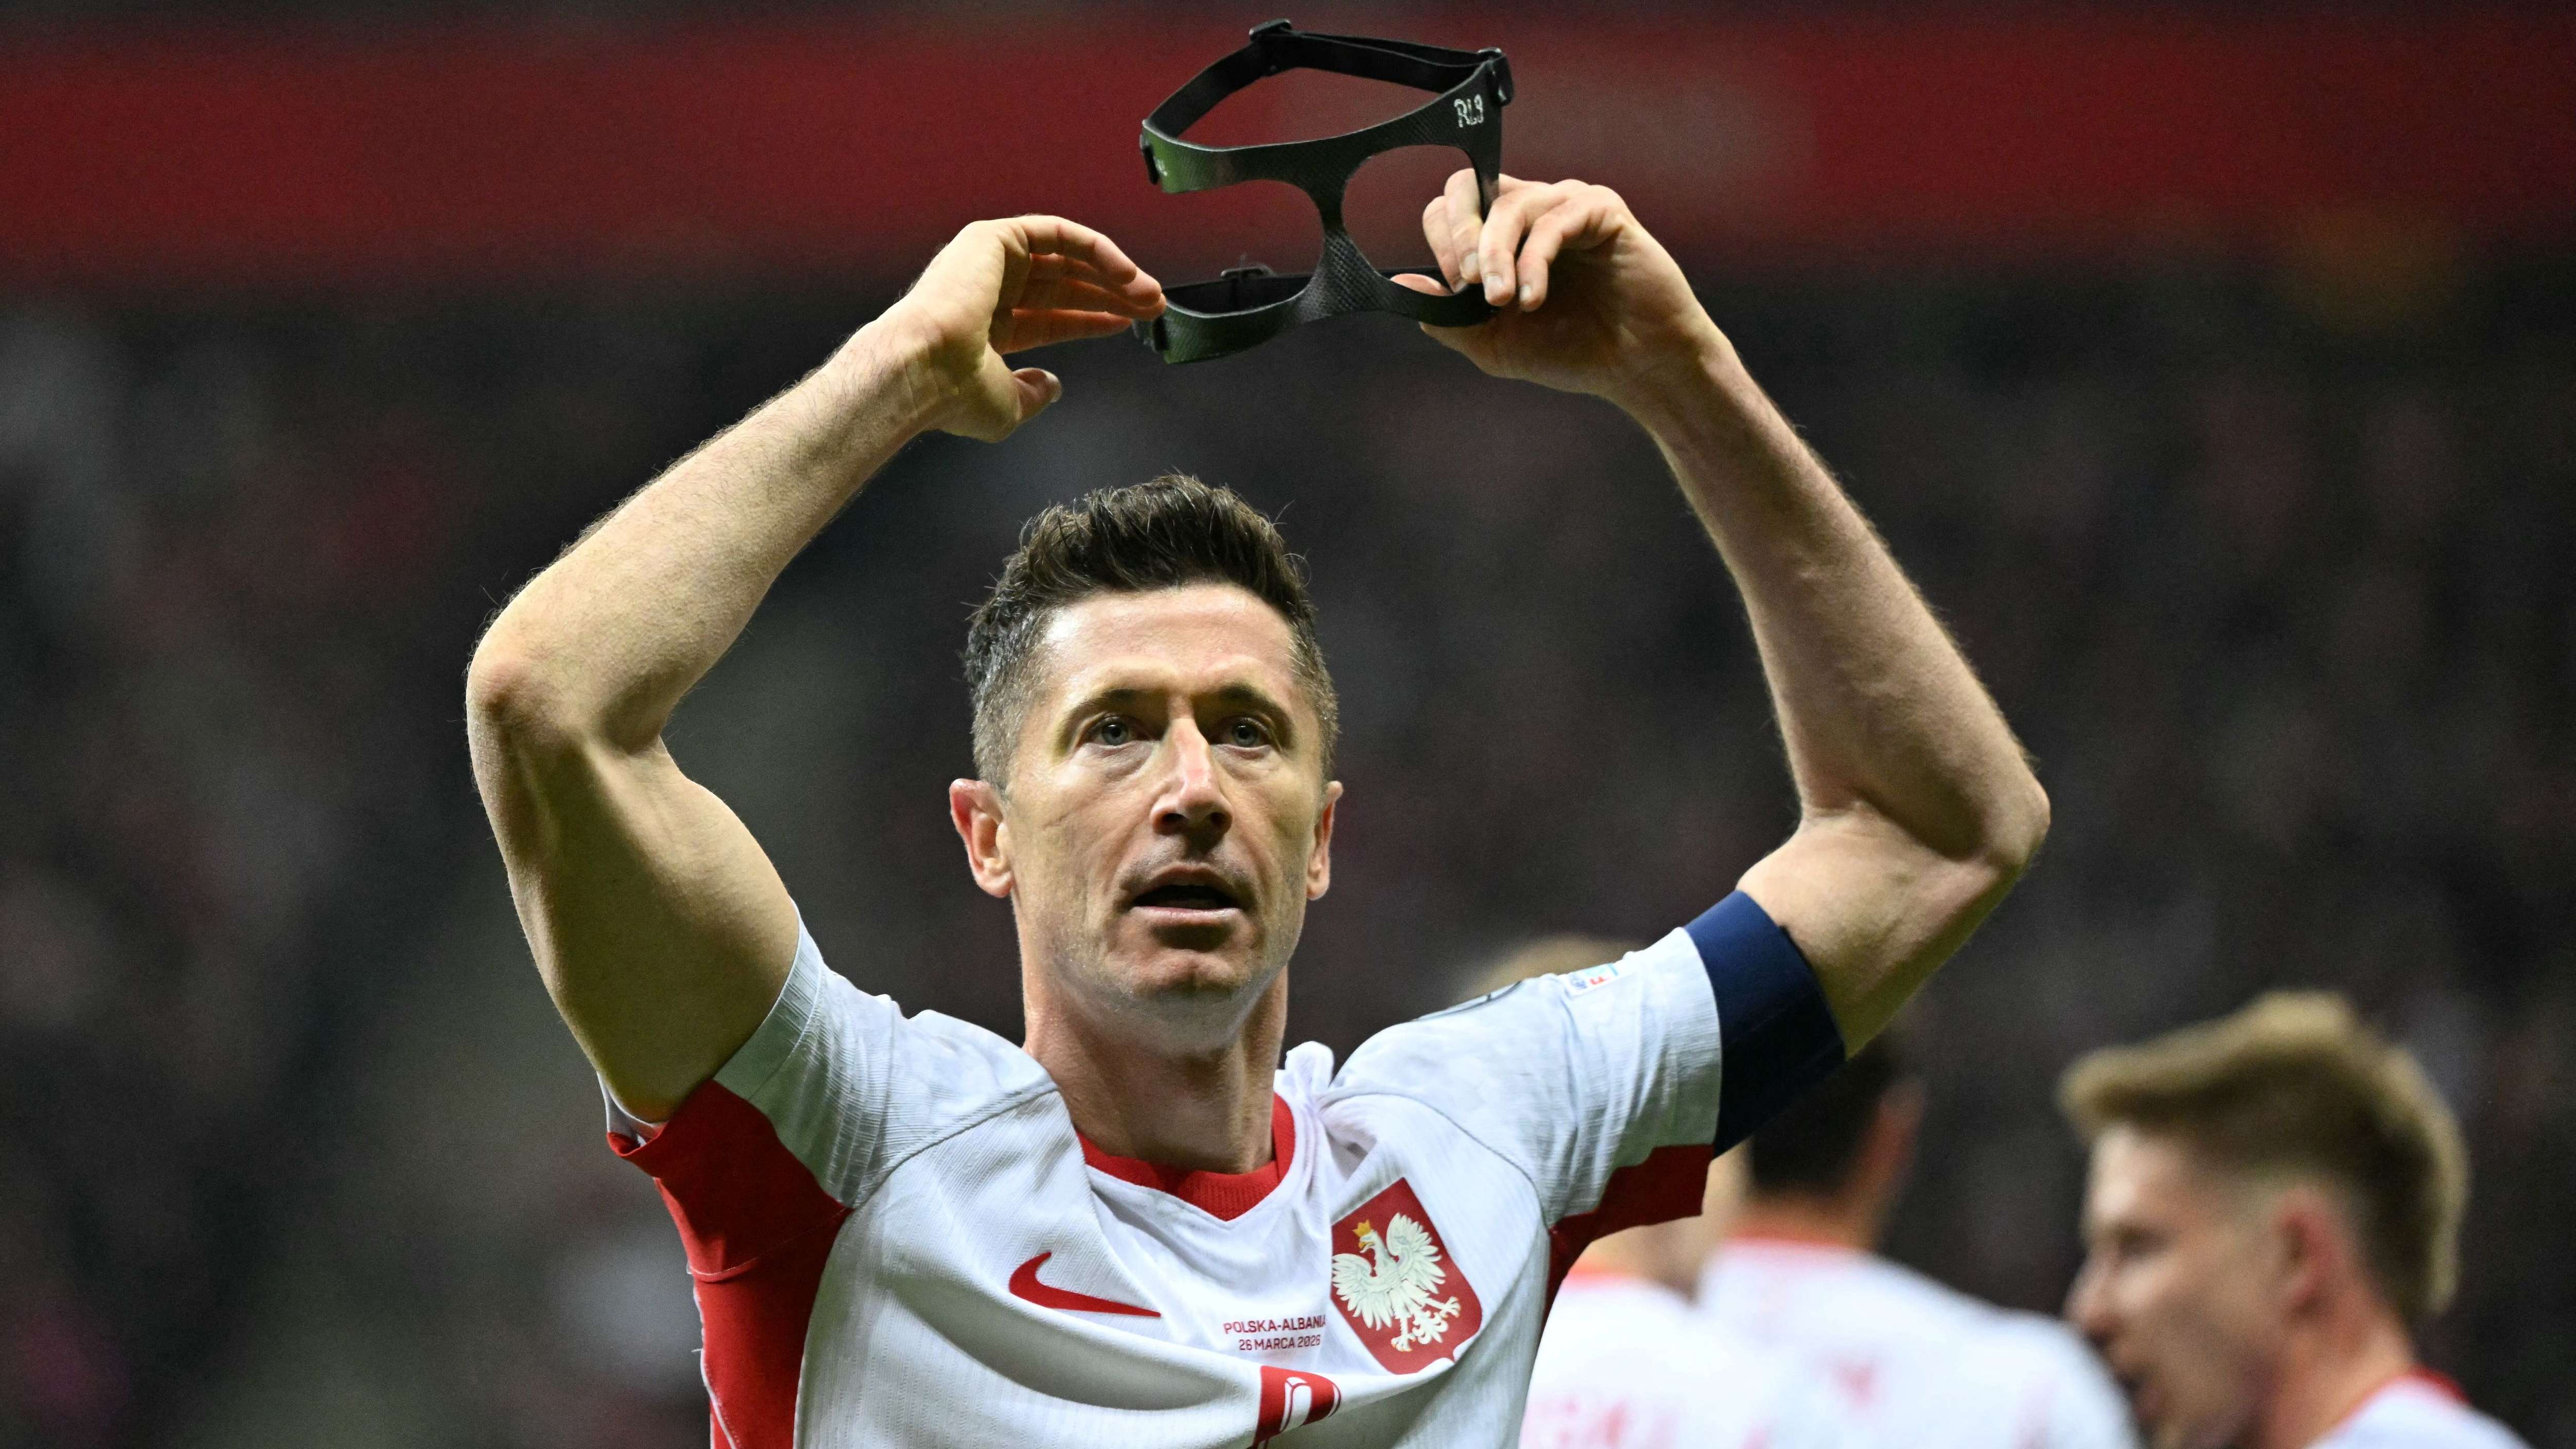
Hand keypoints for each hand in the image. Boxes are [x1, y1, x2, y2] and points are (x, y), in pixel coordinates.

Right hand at [873, 216, 1163, 442]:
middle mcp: (985, 290)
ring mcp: (988, 262)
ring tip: (1149, 293)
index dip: (1091, 317)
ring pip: (1064, 257)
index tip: (1127, 322)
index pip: (1050, 316)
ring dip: (1112, 272)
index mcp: (984, 327)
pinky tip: (1126, 273)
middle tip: (1151, 306)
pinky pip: (1057, 233)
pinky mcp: (993, 238)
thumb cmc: (954, 394)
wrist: (926, 370)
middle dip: (1111, 294)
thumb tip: (1053, 385)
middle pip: (1063, 284)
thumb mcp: (1008, 406)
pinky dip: (1096, 249)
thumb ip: (1033, 394)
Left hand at [1397, 173, 1726, 407]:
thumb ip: (1447, 315)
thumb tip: (1398, 286)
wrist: (1638, 367)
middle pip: (1468, 186)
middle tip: (1467, 284)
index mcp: (1502, 233)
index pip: (1450, 205)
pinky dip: (1534, 260)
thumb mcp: (1494, 342)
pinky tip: (1534, 299)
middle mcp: (1531, 208)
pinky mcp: (1602, 210)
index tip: (1455, 287)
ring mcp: (1567, 204)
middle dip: (1458, 236)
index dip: (1443, 240)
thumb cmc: (1571, 351)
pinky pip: (1554, 220)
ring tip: (1502, 302)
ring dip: (1495, 255)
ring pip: (1509, 205)